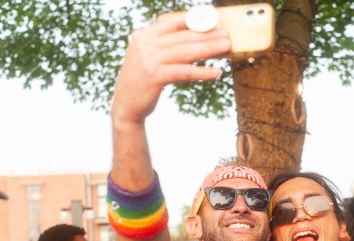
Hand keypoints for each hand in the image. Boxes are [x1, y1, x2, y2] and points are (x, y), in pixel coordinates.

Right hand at [111, 12, 230, 124]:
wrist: (126, 106)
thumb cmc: (143, 81)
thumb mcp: (148, 57)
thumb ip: (163, 44)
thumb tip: (195, 37)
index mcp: (143, 34)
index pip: (173, 22)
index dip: (195, 20)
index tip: (214, 21)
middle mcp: (144, 43)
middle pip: (184, 37)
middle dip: (208, 35)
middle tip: (227, 36)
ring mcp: (149, 59)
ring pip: (187, 52)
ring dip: (210, 49)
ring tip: (227, 48)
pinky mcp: (155, 76)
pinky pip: (185, 72)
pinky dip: (203, 72)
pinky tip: (216, 73)